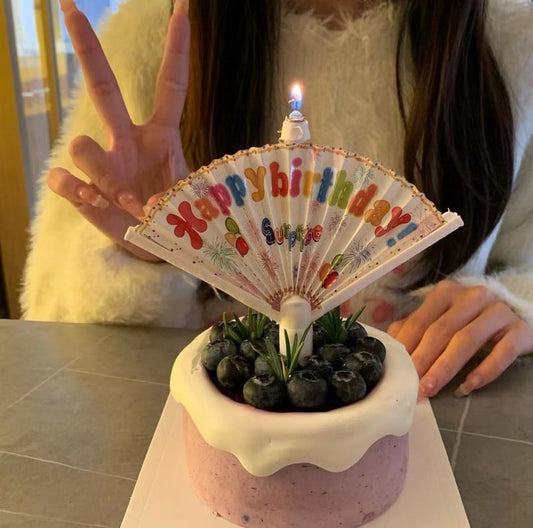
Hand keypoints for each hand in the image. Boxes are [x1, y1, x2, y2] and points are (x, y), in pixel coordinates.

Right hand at [48, 0, 189, 258]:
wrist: (157, 249)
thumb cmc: (177, 218)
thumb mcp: (191, 204)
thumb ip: (177, 197)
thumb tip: (147, 198)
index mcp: (162, 137)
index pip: (170, 87)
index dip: (176, 51)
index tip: (182, 9)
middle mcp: (128, 141)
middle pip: (104, 89)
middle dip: (88, 50)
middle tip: (71, 8)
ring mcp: (103, 164)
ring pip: (82, 144)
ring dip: (101, 175)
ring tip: (128, 204)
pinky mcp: (82, 190)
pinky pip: (62, 178)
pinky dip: (74, 190)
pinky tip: (93, 200)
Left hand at [388, 279, 532, 397]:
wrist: (513, 317)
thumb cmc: (468, 321)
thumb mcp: (440, 319)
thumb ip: (414, 328)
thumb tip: (390, 347)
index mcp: (446, 292)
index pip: (421, 321)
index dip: (407, 347)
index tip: (397, 370)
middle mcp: (472, 297)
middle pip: (441, 331)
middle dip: (423, 360)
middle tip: (411, 384)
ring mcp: (498, 312)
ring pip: (466, 340)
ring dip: (445, 368)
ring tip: (430, 389)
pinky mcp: (520, 330)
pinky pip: (501, 352)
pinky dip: (483, 371)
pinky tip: (466, 387)